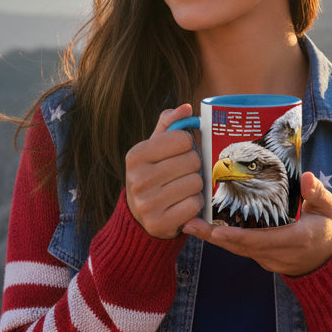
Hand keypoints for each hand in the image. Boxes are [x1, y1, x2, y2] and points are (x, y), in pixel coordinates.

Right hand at [125, 104, 203, 238]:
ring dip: (196, 186)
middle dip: (194, 166)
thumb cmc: (154, 173)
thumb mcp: (155, 147)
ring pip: (196, 183)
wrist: (140, 216)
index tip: (179, 153)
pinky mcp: (159, 223)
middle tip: (183, 173)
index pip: (183, 138)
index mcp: (136, 155)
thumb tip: (186, 108)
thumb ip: (170, 125)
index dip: (188, 145)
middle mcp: (138, 178)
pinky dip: (195, 205)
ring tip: (182, 189)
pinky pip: (195, 205)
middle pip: (192, 161)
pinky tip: (182, 205)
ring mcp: (146, 203)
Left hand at [182, 172, 331, 275]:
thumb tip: (308, 178)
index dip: (237, 237)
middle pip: (239, 246)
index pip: (261, 240)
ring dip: (212, 238)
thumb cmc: (327, 230)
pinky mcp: (261, 259)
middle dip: (212, 236)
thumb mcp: (328, 209)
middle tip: (189, 224)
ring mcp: (267, 259)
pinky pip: (239, 249)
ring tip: (189, 225)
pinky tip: (206, 228)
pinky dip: (222, 240)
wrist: (328, 261)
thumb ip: (317, 193)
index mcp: (294, 240)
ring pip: (236, 249)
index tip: (216, 232)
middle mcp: (276, 254)